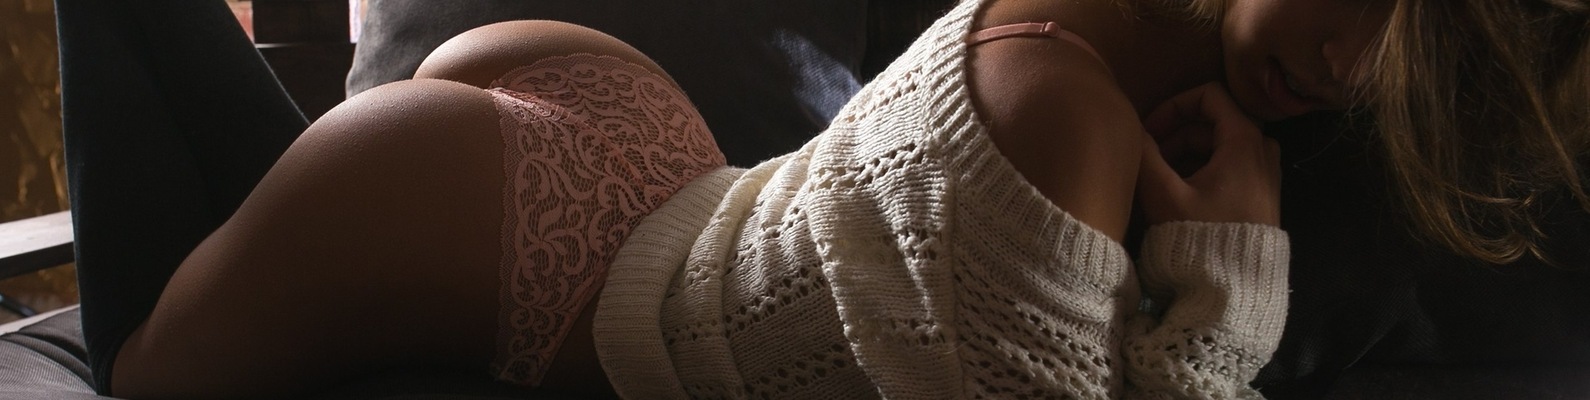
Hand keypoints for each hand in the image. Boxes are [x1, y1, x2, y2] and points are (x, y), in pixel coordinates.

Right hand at [1137, 83, 1281, 225]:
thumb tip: (1132, 131)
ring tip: (1158, 178)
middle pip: (1212, 122)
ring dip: (1184, 154)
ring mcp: (1265, 171)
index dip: (1173, 106)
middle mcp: (1262, 149)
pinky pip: (1228, 165)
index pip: (1209, 95)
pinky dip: (1201, 169)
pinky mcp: (1261, 193)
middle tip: (1147, 158)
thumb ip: (1145, 155)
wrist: (1236, 284)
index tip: (1149, 130)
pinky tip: (1178, 192)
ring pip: (1218, 145)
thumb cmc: (1202, 235)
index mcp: (1245, 140)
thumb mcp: (1164, 194)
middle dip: (1174, 134)